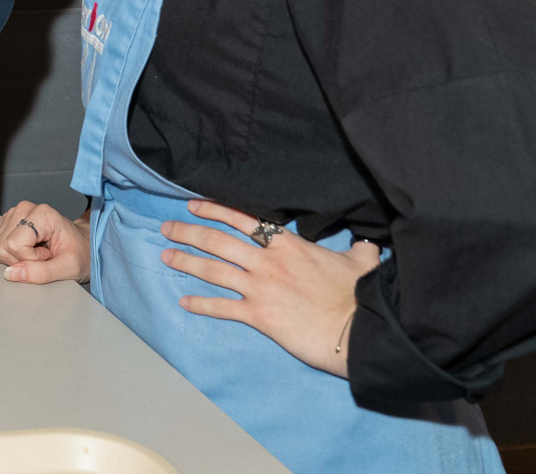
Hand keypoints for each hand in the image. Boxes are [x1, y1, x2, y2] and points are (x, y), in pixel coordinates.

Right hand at [0, 200, 90, 282]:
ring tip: (37, 253)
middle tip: (43, 256)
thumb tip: (9, 274)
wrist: (83, 246)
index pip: (14, 245)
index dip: (30, 259)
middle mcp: (24, 209)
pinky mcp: (7, 222)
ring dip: (15, 258)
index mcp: (42, 214)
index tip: (49, 256)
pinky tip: (27, 251)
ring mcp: (13, 214)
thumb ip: (41, 273)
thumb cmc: (80, 255)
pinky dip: (9, 256)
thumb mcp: (69, 269)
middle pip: (2, 246)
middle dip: (21, 260)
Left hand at [161, 199, 378, 377]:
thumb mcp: (361, 262)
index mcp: (288, 245)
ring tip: (166, 256)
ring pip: (213, 269)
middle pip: (218, 241)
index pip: (244, 219)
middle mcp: (268, 262)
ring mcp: (260, 288)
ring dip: (186, 261)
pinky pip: (222, 308)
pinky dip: (201, 304)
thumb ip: (359, 249)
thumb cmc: (359, 295)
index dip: (215, 209)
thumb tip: (369, 243)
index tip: (194, 205)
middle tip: (167, 228)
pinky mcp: (259, 315)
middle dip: (188, 232)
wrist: (357, 330)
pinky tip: (184, 303)